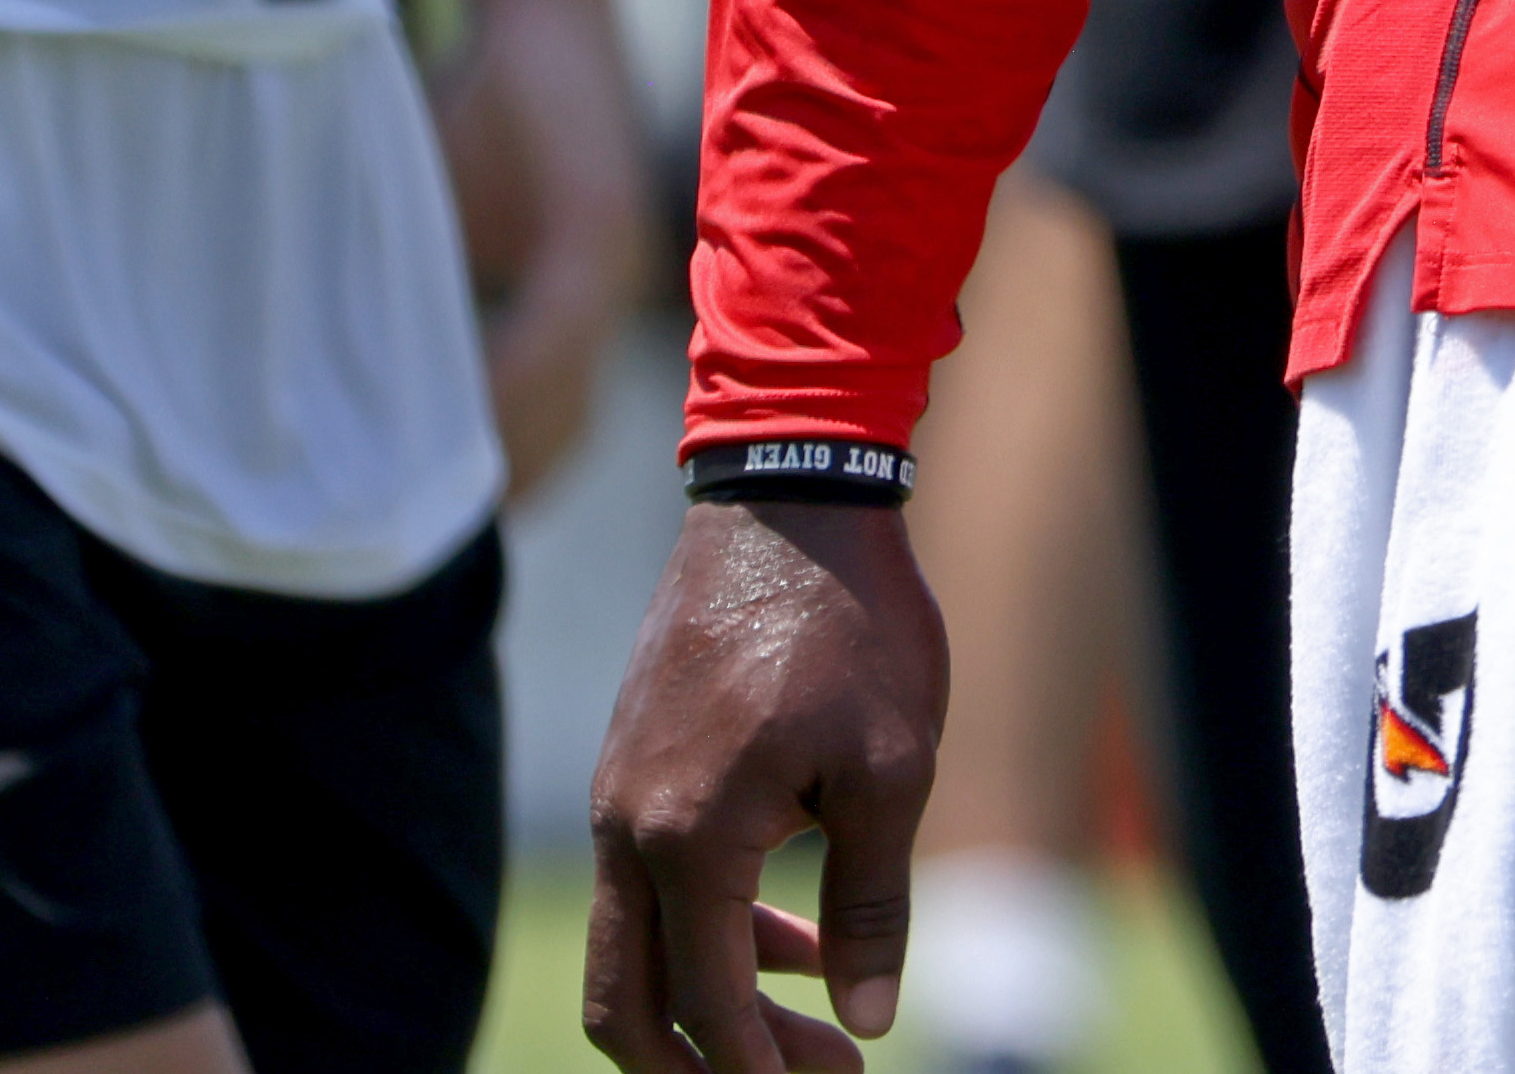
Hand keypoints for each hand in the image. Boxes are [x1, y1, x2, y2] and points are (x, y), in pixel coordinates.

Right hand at [440, 0, 656, 503]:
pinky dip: (510, 375)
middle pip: (561, 428)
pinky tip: (464, 413)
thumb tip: (323, 378)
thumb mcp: (430, 217)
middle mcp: (608, 293)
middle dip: (498, 486)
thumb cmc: (478, 105)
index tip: (430, 532)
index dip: (498, 478)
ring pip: (562, 394)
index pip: (551, 422)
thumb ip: (404, 292)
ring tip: (425, 502)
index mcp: (578, 302)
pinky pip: (554, 329)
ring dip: (499, 447)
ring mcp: (612, 264)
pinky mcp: (598, 227)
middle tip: (420, 542)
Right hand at [588, 497, 947, 1073]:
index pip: (709, 1006)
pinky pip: (650, 886)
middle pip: (627, 1008)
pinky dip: (708, 931)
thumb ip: (873, 905)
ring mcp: (620, 796)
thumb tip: (866, 1020)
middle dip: (706, 1069)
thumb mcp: (894, 769)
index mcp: (689, 839)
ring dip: (711, 1000)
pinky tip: (789, 932)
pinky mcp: (634, 767)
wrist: (789, 496)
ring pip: (635, 950)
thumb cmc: (853, 626)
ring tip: (818, 1021)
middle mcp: (631, 828)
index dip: (768, 1072)